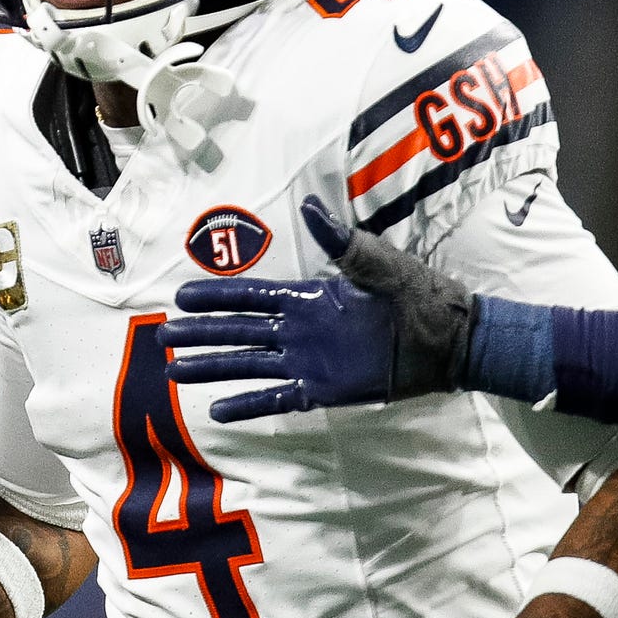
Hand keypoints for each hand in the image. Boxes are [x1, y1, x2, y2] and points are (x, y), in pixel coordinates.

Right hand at [159, 196, 475, 421]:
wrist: (454, 341)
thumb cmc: (422, 297)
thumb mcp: (381, 265)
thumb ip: (342, 242)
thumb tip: (311, 206)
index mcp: (309, 296)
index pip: (251, 296)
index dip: (217, 296)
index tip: (183, 296)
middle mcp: (300, 329)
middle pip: (238, 331)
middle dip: (200, 333)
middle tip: (163, 337)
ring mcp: (308, 360)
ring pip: (247, 364)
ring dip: (212, 368)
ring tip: (175, 373)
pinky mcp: (322, 389)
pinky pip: (276, 397)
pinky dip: (248, 404)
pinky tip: (218, 410)